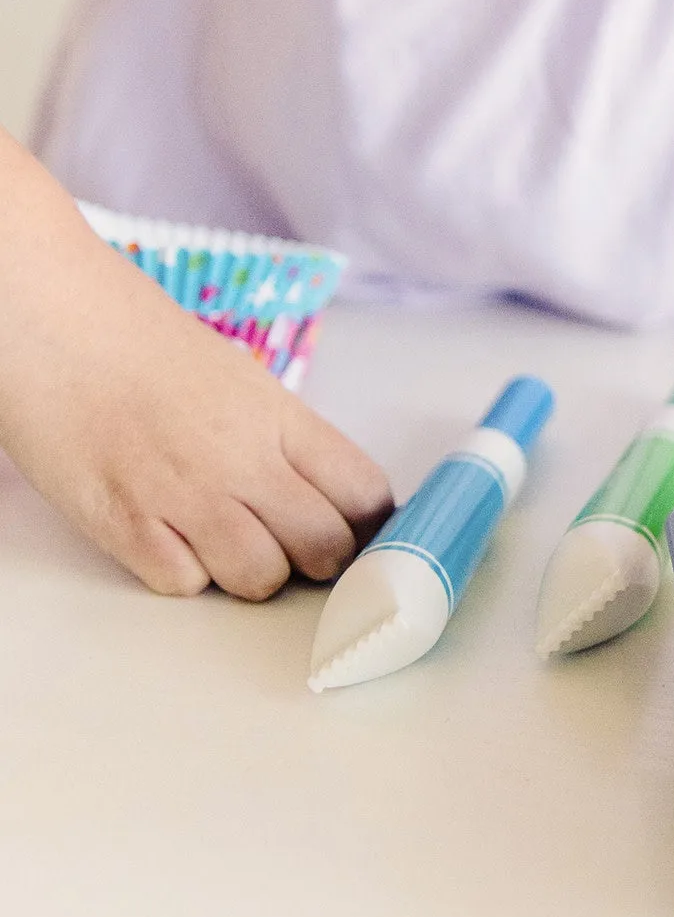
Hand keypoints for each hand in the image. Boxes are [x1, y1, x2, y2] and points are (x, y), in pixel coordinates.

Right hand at [0, 189, 391, 598]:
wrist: (62, 329)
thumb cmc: (149, 350)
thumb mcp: (245, 384)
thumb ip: (288, 440)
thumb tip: (327, 494)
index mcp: (282, 419)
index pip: (364, 492)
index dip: (369, 523)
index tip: (360, 530)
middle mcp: (244, 461)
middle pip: (325, 547)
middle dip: (320, 558)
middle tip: (299, 547)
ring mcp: (186, 497)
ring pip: (261, 580)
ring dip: (254, 574)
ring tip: (233, 545)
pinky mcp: (125, 526)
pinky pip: (185, 586)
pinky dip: (186, 576)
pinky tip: (174, 540)